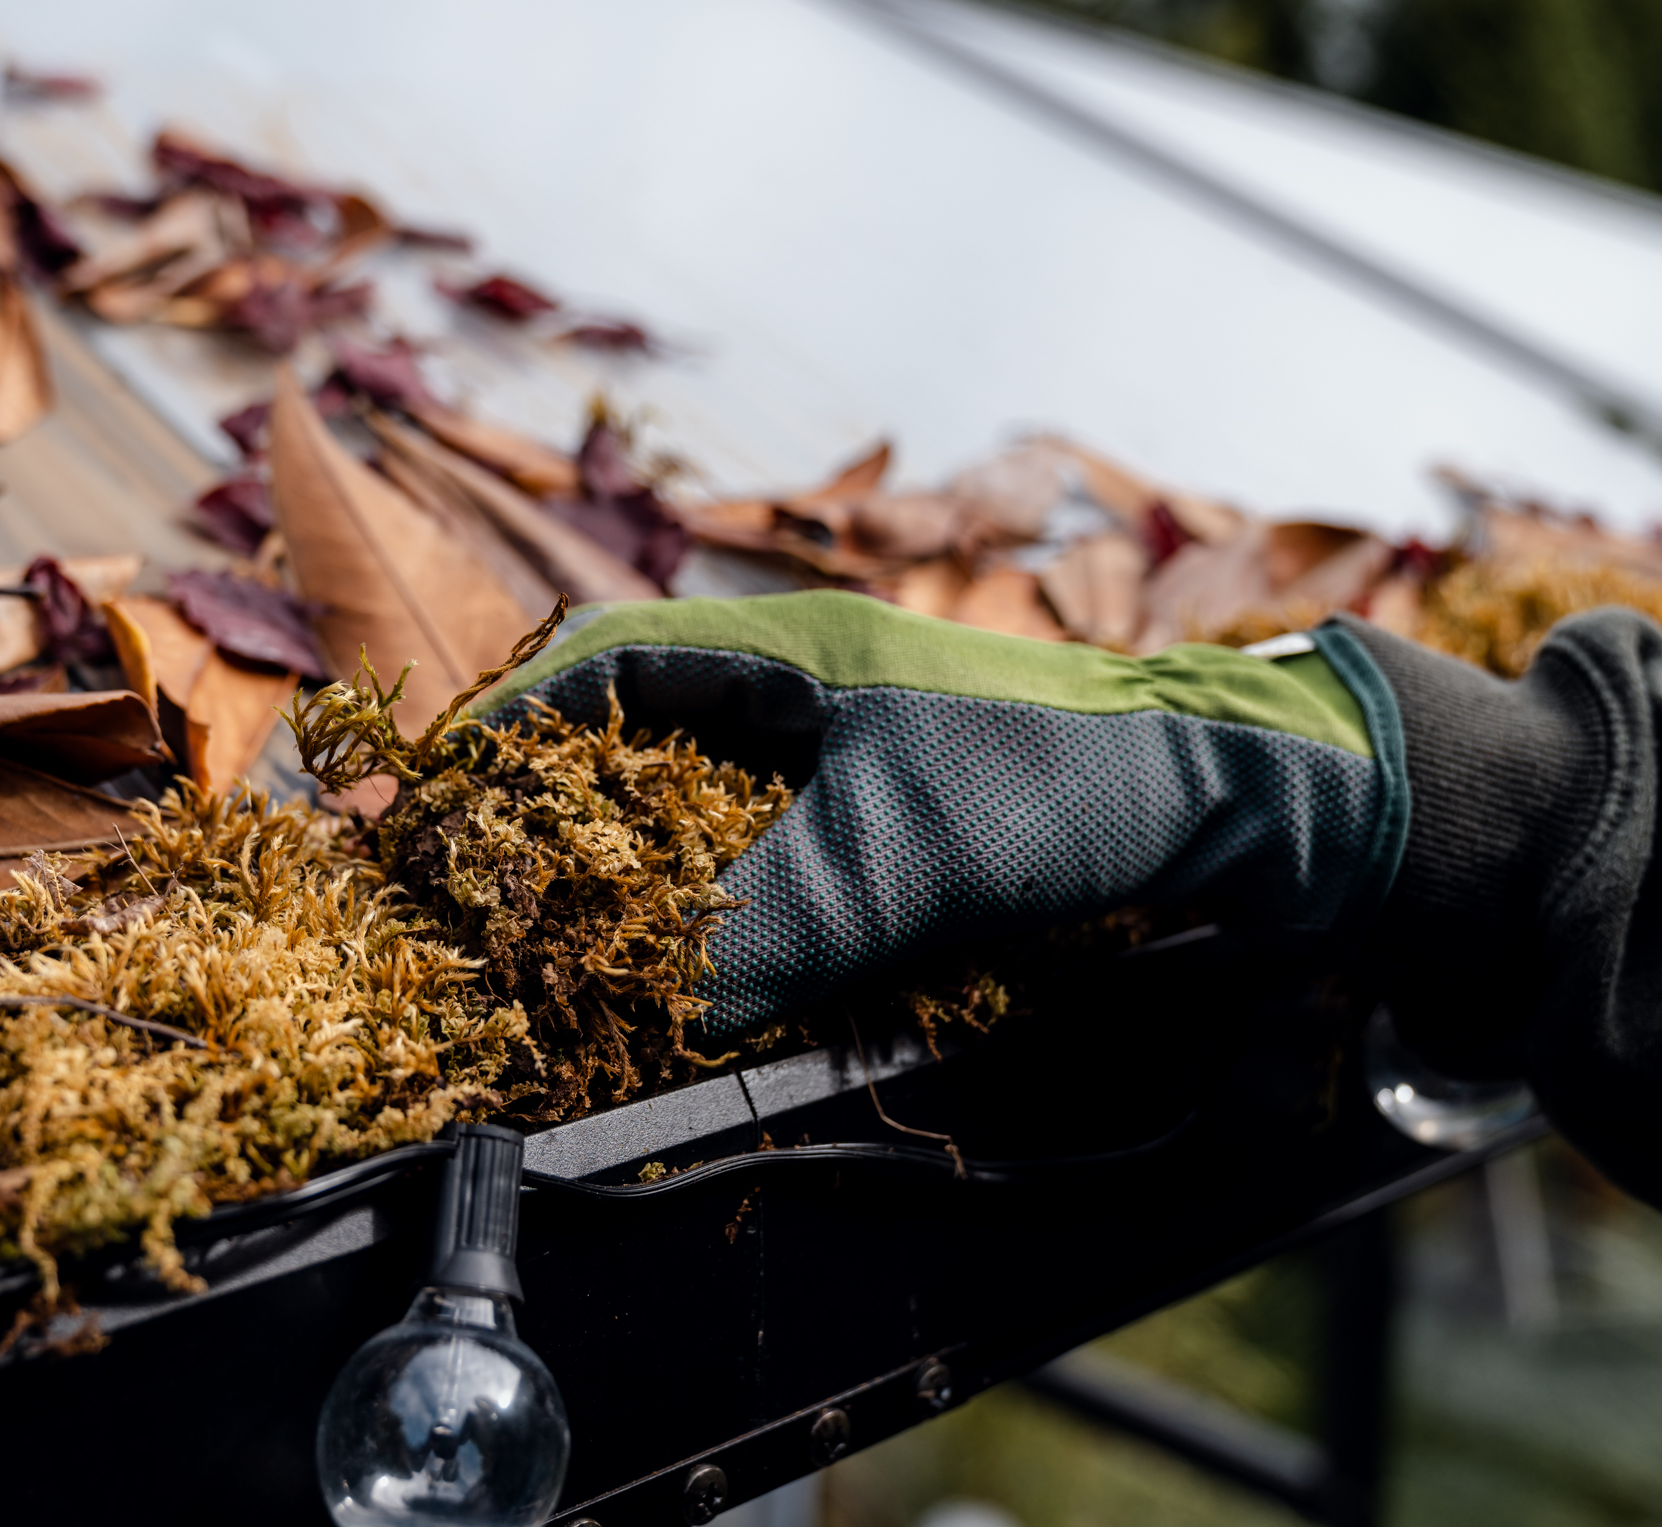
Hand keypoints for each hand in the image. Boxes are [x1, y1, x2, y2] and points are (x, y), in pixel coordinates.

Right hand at [477, 591, 1406, 1032]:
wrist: (1229, 798)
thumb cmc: (1063, 780)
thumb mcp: (905, 850)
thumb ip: (773, 922)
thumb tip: (658, 1011)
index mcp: (779, 650)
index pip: (598, 663)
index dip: (504, 729)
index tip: (431, 803)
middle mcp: (798, 693)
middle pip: (627, 734)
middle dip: (549, 810)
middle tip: (484, 892)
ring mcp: (843, 757)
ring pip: (694, 806)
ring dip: (634, 873)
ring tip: (571, 944)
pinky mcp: (887, 827)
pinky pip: (765, 862)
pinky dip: (718, 913)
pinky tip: (704, 973)